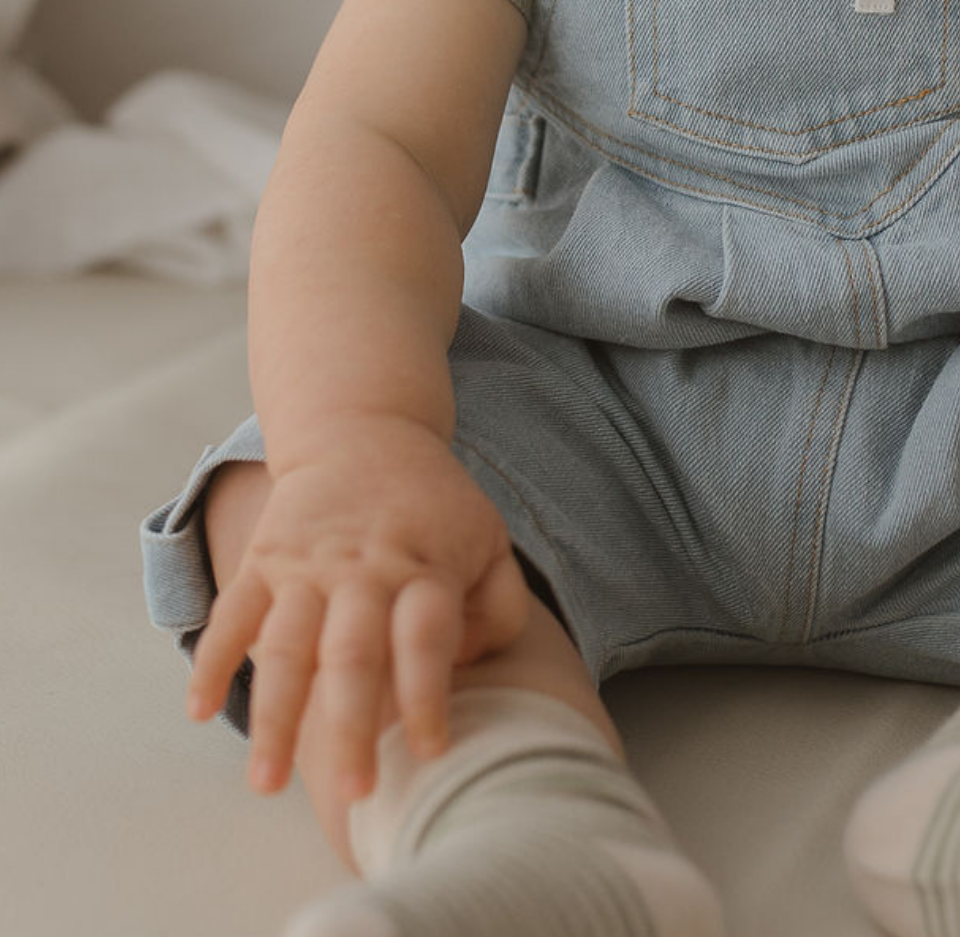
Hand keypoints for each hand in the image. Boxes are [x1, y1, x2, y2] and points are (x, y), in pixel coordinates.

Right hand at [186, 416, 531, 800]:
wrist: (364, 430)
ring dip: (273, 716)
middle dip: (350, 725)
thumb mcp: (488, 540)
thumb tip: (465, 671)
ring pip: (286, 645)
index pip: (426, 636)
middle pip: (353, 652)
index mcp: (424, 568)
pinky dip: (212, 659)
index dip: (428, 693)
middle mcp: (364, 570)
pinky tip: (197, 712)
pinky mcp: (265, 558)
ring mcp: (308, 566)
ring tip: (265, 783)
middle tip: (353, 793)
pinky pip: (233, 613)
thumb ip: (498, 608)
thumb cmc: (435, 505)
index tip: (432, 752)